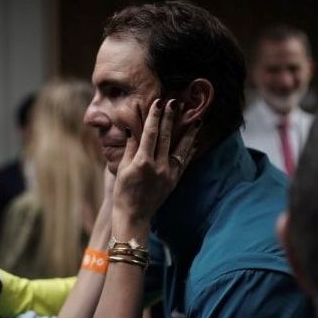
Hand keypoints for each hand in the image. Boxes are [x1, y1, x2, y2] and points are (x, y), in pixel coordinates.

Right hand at [113, 99, 198, 225]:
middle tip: (176, 101)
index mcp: (142, 162)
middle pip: (166, 137)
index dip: (155, 117)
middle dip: (171, 118)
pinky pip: (184, 161)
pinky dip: (190, 149)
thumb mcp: (122, 169)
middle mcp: (158, 167)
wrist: (134, 216)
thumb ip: (129, 148)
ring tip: (196, 118)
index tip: (159, 102)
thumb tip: (132, 129)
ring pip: (180, 148)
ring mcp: (168, 174)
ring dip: (188, 132)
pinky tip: (195, 139)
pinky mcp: (174, 181)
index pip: (150, 134)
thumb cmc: (123, 192)